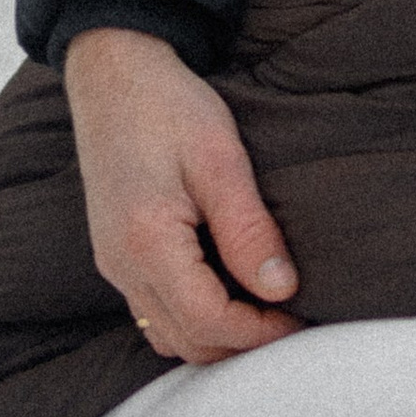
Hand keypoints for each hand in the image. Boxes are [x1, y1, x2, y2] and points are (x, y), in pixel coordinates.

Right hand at [63, 28, 299, 363]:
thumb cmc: (167, 105)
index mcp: (147, 242)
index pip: (208, 322)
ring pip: (168, 334)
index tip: (303, 316)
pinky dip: (193, 318)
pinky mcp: (116, 255)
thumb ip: (247, 229)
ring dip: (217, 335)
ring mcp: (114, 264)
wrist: (112, 74)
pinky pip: (154, 312)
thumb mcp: (219, 157)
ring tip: (266, 307)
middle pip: (188, 342)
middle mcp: (122, 266)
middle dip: (243, 342)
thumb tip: (282, 289)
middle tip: (294, 318)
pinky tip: (228, 290)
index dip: (260, 332)